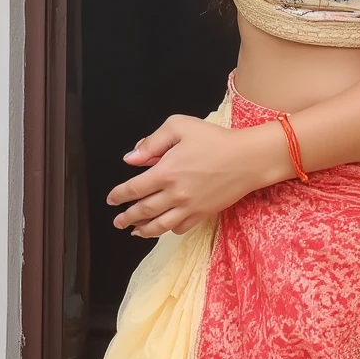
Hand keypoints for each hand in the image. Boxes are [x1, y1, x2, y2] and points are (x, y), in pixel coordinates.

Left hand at [107, 114, 290, 238]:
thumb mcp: (180, 126)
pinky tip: (164, 227)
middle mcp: (175, 194)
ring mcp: (189, 207)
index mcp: (166, 172)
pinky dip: (168, 230)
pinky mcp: (203, 214)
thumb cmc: (215, 139)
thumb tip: (131, 158)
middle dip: (127, 217)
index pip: (134, 189)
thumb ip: (153, 141)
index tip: (111, 199)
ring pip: (159, 225)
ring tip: (134, 231)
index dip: (119, 196)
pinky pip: (180, 228)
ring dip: (143, 230)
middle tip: (118, 221)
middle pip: (143, 211)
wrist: (247, 158)